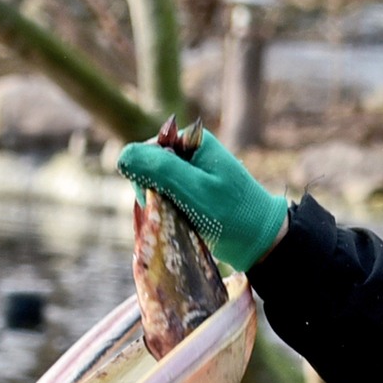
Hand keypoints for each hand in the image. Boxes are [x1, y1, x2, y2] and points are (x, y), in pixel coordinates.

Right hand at [116, 124, 289, 274]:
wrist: (261, 241)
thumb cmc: (232, 214)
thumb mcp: (195, 190)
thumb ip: (160, 170)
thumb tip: (122, 156)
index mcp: (193, 141)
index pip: (146, 152)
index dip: (147, 177)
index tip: (165, 197)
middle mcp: (189, 152)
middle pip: (148, 169)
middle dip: (154, 192)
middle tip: (177, 211)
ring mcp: (189, 172)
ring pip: (153, 186)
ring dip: (161, 205)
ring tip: (184, 218)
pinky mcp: (189, 192)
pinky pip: (164, 198)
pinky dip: (168, 212)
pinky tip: (183, 222)